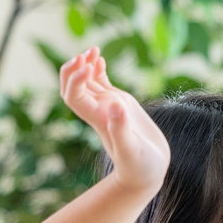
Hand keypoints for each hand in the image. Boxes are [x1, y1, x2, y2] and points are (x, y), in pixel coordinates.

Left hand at [61, 47, 169, 193]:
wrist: (149, 172)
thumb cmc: (141, 167)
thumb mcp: (132, 151)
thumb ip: (121, 130)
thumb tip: (115, 105)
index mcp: (98, 120)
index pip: (73, 96)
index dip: (75, 79)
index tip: (88, 67)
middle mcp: (98, 112)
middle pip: (72, 87)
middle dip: (73, 69)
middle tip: (84, 54)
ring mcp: (108, 107)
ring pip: (87, 82)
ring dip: (85, 64)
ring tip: (93, 49)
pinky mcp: (119, 105)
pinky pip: (102, 84)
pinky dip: (98, 70)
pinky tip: (100, 58)